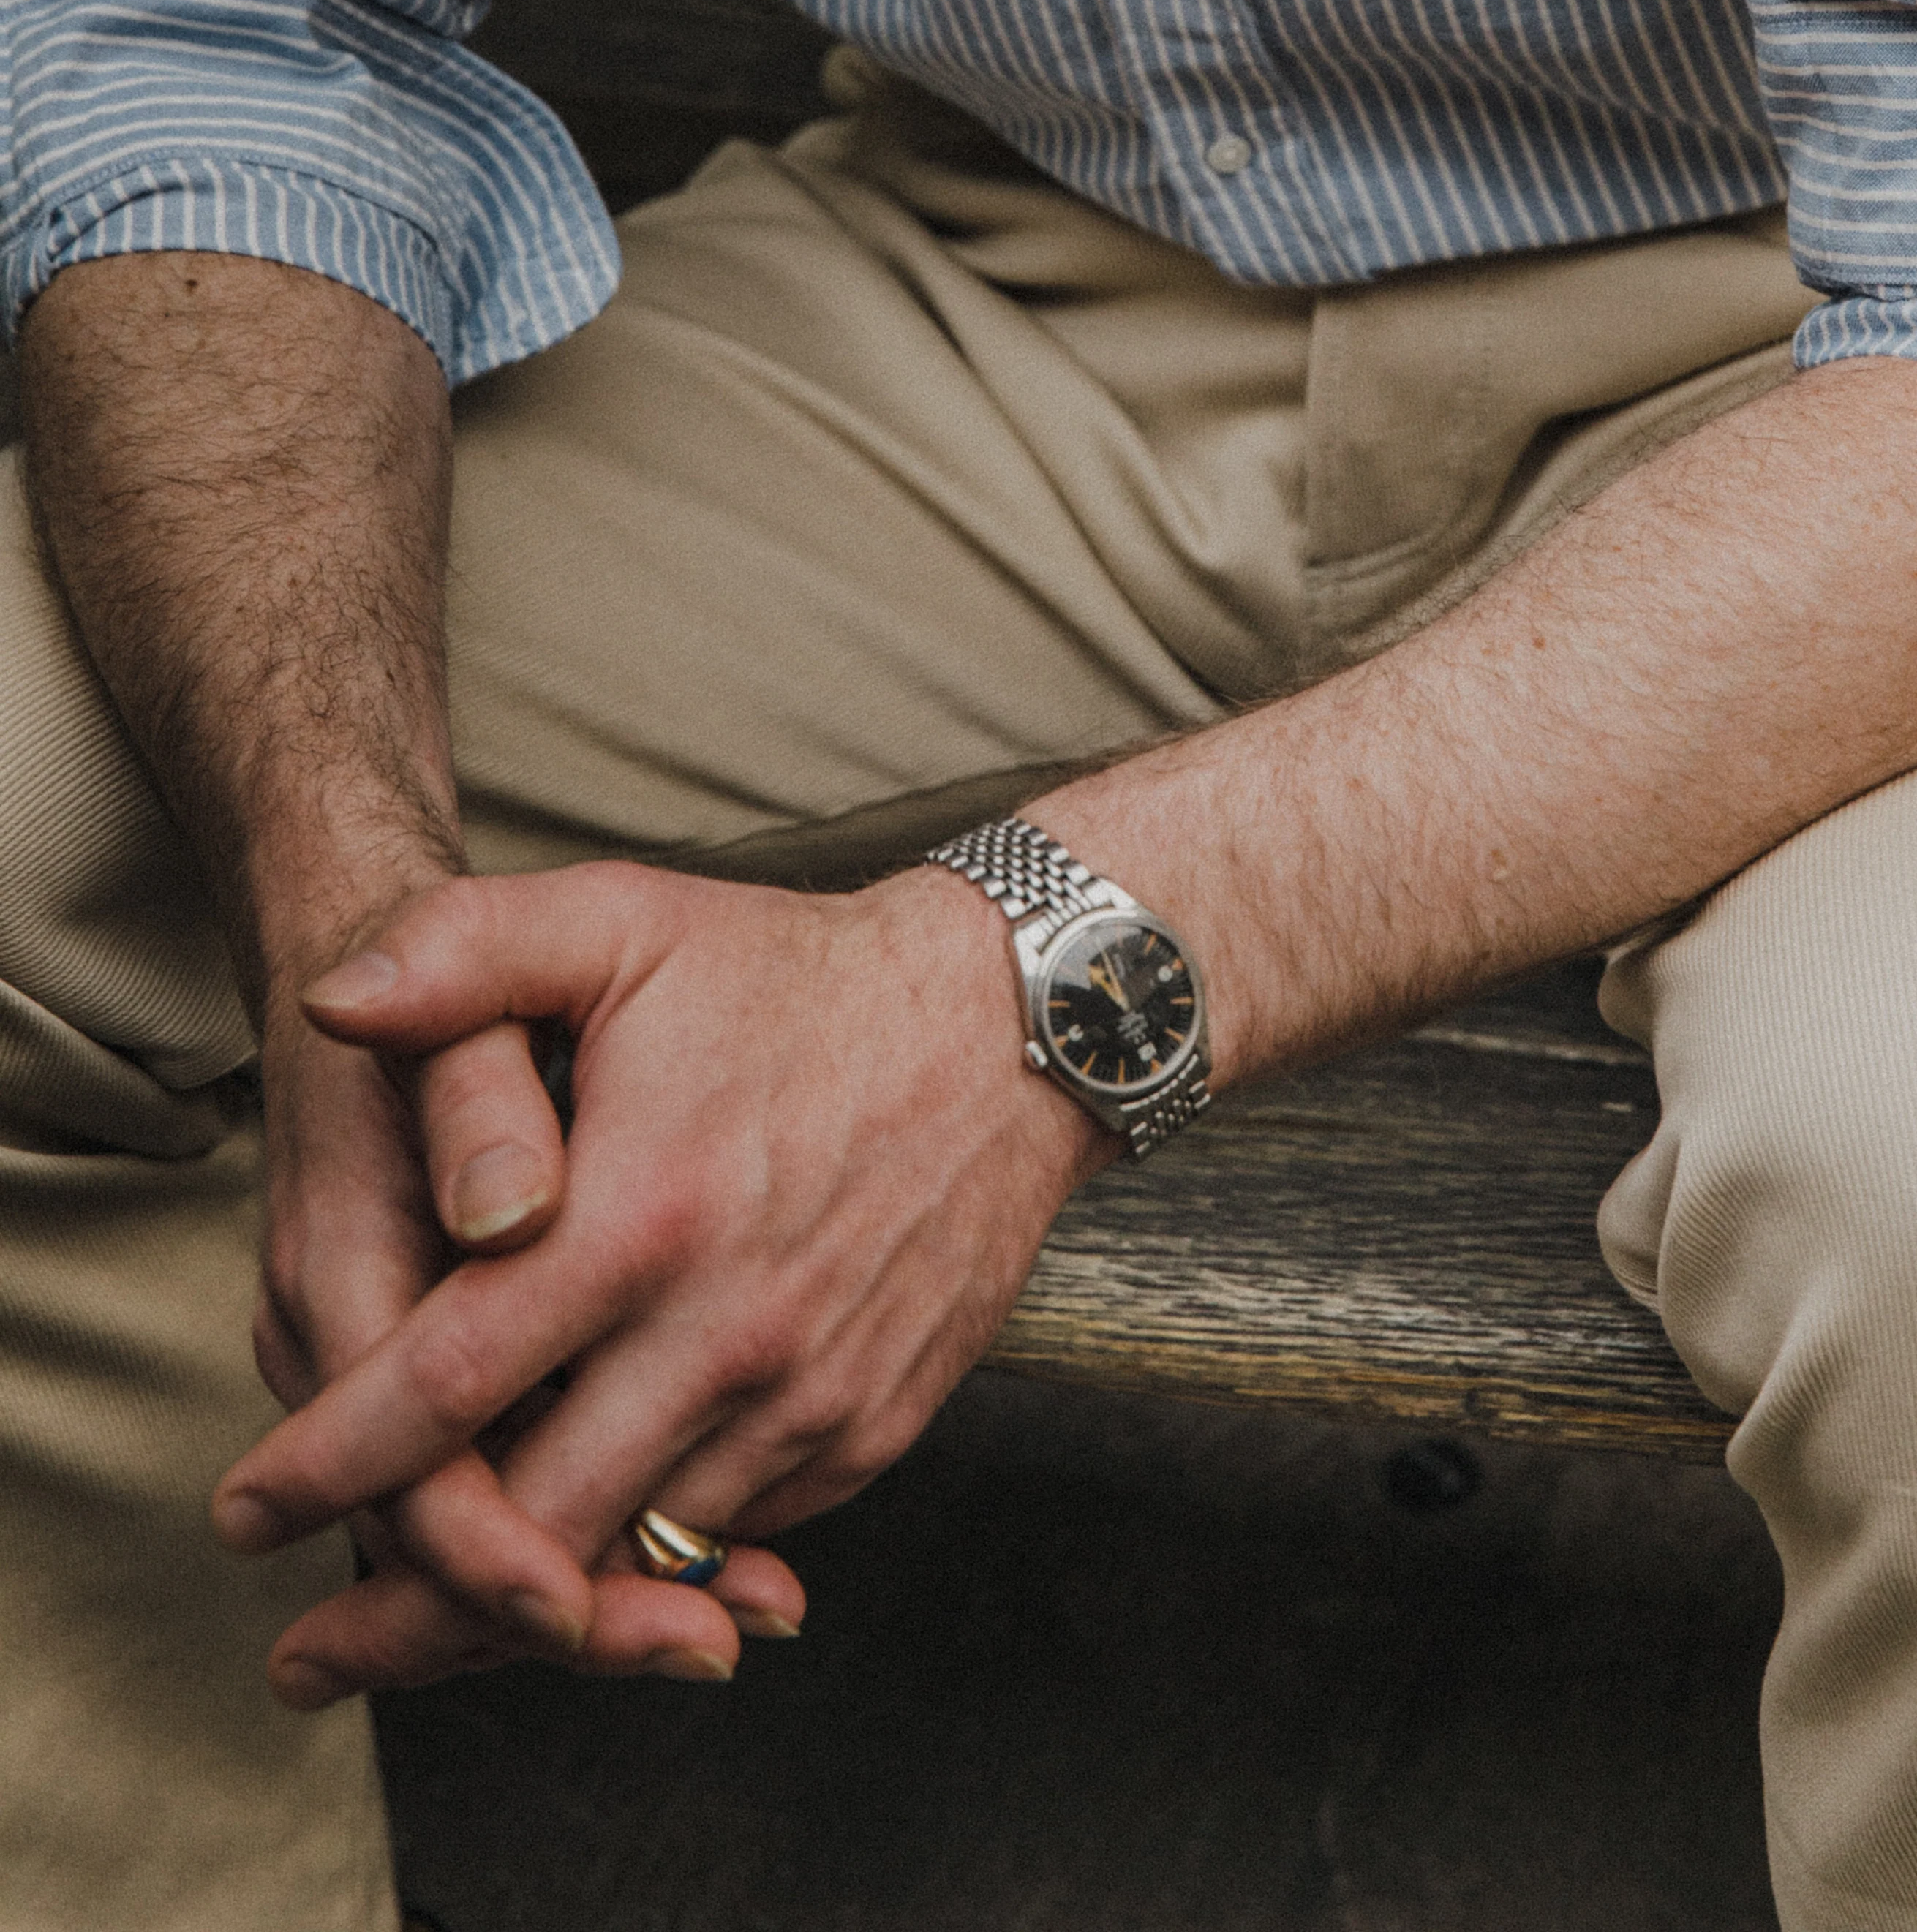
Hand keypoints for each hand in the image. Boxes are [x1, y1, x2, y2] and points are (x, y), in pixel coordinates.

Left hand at [215, 860, 1096, 1702]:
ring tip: (418, 1639)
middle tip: (307, 1656)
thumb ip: (465, 946)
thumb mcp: (625, 918)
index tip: (244, 1510)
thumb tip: (327, 997)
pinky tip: (581, 1571)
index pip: (450, 1383)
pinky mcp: (869, 1427)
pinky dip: (650, 1564)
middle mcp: (726, 1330)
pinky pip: (731, 1532)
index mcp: (642, 1214)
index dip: (333, 1463)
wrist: (1014, 1024)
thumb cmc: (794, 971)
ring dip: (526, 1612)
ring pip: (636, 1560)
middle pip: (534, 1531)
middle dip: (404, 1612)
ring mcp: (807, 1394)